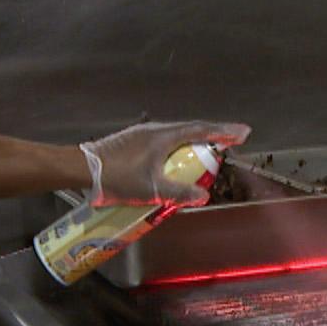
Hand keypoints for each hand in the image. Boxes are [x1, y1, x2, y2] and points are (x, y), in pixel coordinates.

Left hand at [80, 120, 251, 205]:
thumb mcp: (152, 188)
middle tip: (229, 144)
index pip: (201, 130)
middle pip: (191, 130)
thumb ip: (179, 192)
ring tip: (205, 154)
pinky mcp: (134, 140)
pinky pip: (165, 141)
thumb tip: (203, 195)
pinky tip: (175, 161)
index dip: (224, 132)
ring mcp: (143, 133)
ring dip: (193, 143)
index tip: (244, 133)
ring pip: (176, 135)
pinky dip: (178, 148)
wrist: (82, 168)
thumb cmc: (117, 176)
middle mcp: (156, 129)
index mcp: (164, 136)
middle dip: (212, 136)